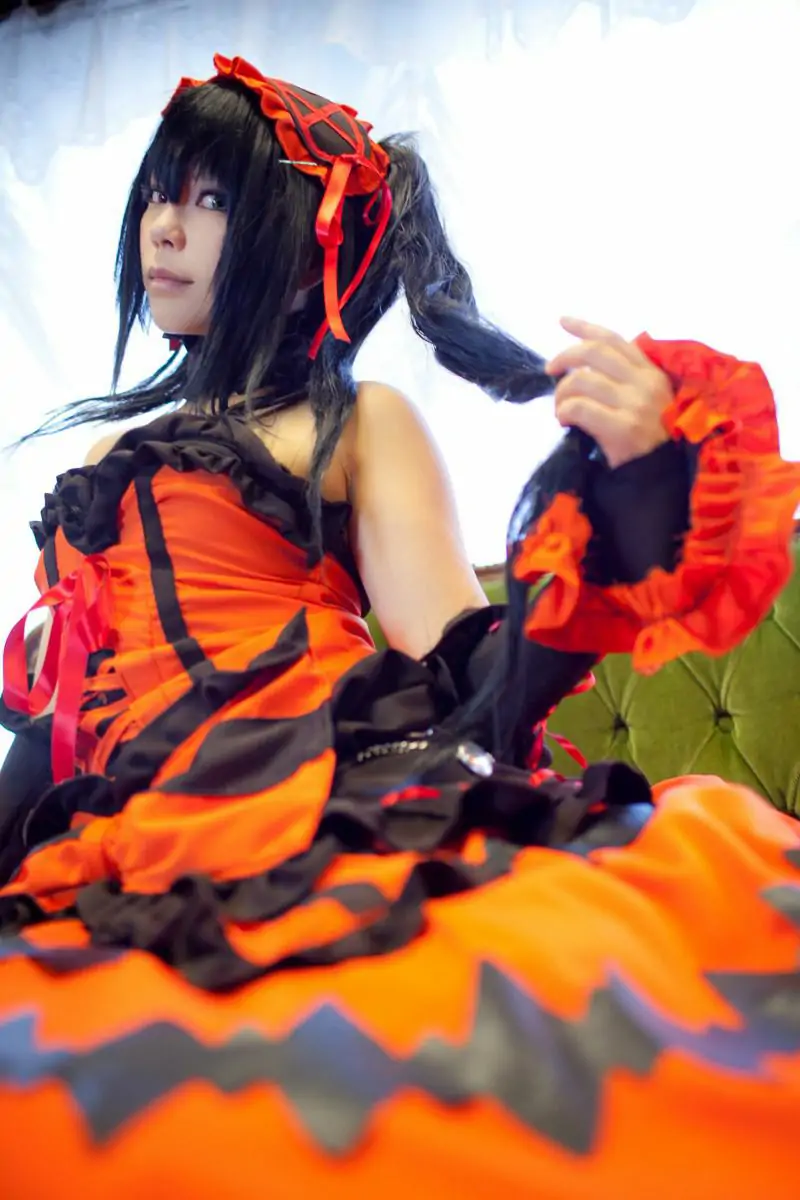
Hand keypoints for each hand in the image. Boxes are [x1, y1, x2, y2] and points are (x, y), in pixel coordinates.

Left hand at [546, 316, 672, 468]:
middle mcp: (646, 383)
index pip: (614, 340)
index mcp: (651, 372)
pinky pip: (579, 408)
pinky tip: (565, 422)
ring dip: (561, 394)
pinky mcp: (624, 427)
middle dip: (564, 357)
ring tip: (561, 410)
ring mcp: (636, 404)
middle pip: (594, 352)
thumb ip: (623, 379)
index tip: (562, 321)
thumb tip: (580, 366)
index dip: (585, 327)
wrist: (659, 478)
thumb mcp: (644, 401)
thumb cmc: (646, 441)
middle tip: (550, 371)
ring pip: (581, 380)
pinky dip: (564, 412)